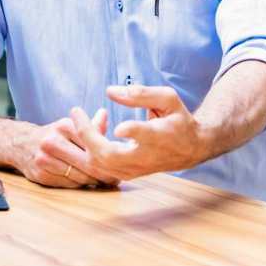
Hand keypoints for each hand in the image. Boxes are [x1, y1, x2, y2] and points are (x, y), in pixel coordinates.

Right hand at [17, 114, 118, 188]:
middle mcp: (53, 142)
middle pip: (86, 163)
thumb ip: (90, 125)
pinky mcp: (40, 175)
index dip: (107, 156)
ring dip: (93, 181)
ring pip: (78, 176)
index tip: (118, 162)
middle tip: (116, 178)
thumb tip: (105, 114)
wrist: (20, 144)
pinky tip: (87, 184)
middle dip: (103, 172)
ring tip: (105, 182)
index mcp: (64, 126)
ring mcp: (45, 159)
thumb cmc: (53, 135)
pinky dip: (79, 185)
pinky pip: (67, 184)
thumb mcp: (70, 126)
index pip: (92, 145)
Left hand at [68, 85, 204, 182]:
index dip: (133, 132)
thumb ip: (141, 94)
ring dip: (84, 141)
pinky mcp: (127, 174)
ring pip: (99, 164)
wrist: (189, 149)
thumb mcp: (168, 99)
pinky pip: (99, 166)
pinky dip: (88, 149)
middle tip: (75, 112)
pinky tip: (89, 130)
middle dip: (88, 135)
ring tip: (77, 119)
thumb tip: (109, 91)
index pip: (146, 136)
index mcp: (160, 135)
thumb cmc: (177, 119)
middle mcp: (146, 156)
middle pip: (111, 155)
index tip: (119, 127)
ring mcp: (135, 169)